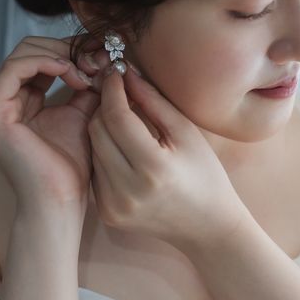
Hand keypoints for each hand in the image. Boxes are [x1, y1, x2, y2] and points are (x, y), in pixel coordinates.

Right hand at [0, 36, 107, 218]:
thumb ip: (86, 85)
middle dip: (67, 48)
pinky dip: (44, 62)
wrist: (61, 199)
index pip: (41, 56)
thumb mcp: (83, 113)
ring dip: (59, 54)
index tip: (101, 51)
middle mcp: (4, 99)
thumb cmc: (72, 164)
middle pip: (30, 49)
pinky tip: (70, 71)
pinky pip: (14, 69)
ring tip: (87, 70)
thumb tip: (100, 56)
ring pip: (22, 53)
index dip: (71, 48)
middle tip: (97, 58)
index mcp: (22, 99)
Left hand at [87, 66, 246, 249]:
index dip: (113, 90)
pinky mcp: (106, 213)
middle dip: (105, 106)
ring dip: (103, 128)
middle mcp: (127, 190)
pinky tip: (122, 147)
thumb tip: (126, 73)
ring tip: (123, 119)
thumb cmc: (204, 174)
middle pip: (97, 131)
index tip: (115, 72)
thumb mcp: (186, 132)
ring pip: (92, 148)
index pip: (117, 117)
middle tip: (119, 92)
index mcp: (153, 168)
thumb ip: (153, 100)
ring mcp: (112, 205)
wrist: (206, 227)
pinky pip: (94, 169)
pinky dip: (104, 152)